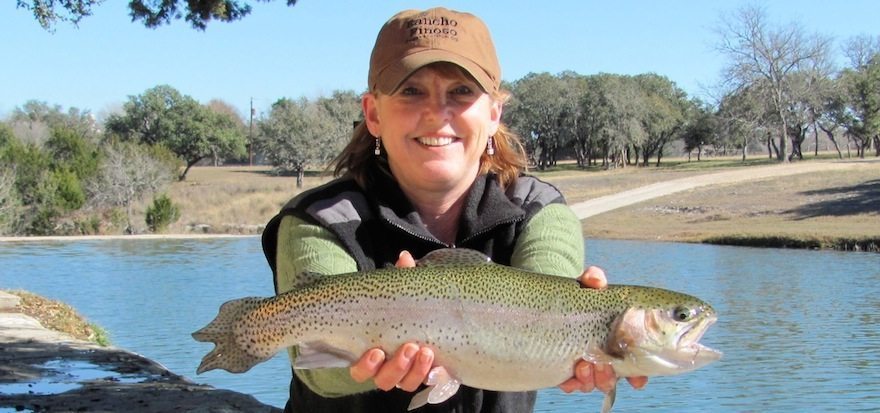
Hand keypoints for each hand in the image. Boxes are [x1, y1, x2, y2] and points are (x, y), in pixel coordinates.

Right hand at [349, 251, 432, 391]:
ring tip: (426, 351)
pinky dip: (435, 377)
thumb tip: (405, 257)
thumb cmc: (405, 308)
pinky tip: (442, 366)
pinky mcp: (429, 376)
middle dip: (396, 367)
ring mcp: (409, 374)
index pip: (361, 371)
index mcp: (373, 354)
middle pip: (385, 381)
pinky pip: (430, 384)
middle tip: (410, 347)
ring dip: (415, 372)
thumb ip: (402, 278)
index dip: (366, 366)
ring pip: (405, 384)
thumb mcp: (402, 294)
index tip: (376, 351)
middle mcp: (388, 369)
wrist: (430, 318)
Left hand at [557, 266, 648, 393]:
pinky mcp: (562, 369)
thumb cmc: (575, 294)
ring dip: (591, 380)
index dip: (639, 376)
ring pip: (593, 383)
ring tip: (583, 366)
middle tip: (603, 365)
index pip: (634, 363)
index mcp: (616, 340)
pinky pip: (569, 385)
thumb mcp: (585, 285)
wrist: (546, 302)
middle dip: (609, 377)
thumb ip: (593, 279)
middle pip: (613, 377)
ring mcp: (583, 364)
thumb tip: (596, 279)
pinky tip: (568, 378)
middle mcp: (602, 356)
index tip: (637, 380)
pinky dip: (571, 384)